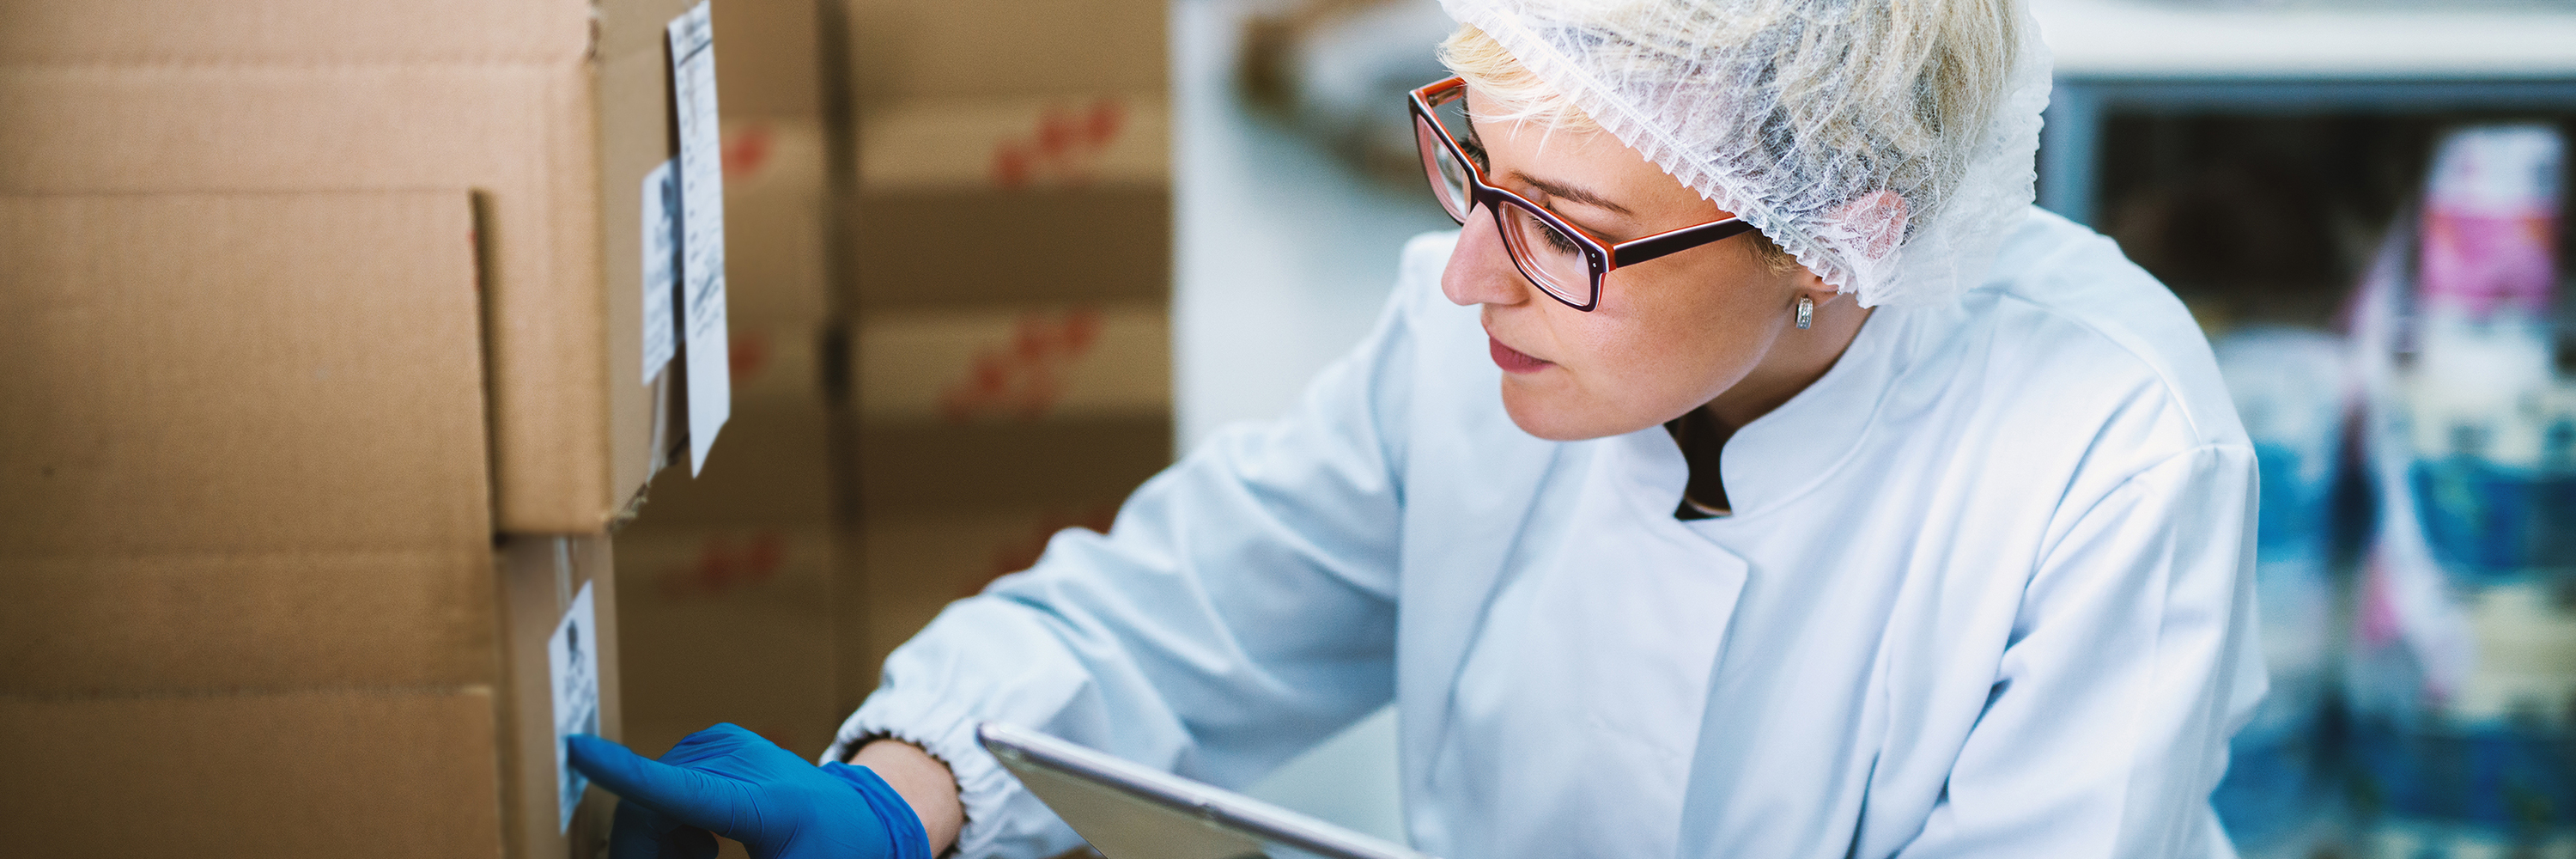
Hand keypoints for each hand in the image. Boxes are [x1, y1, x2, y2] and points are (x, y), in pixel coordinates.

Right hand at [568, 723, 933, 858]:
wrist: (859, 818)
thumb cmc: (827, 858)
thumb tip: (686, 854)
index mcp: (759, 804)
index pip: (679, 788)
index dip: (623, 773)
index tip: (576, 749)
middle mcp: (738, 763)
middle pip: (647, 809)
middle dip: (639, 853)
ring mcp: (724, 745)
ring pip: (647, 798)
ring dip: (655, 843)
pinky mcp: (715, 742)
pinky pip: (661, 785)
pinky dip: (668, 823)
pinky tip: (702, 844)